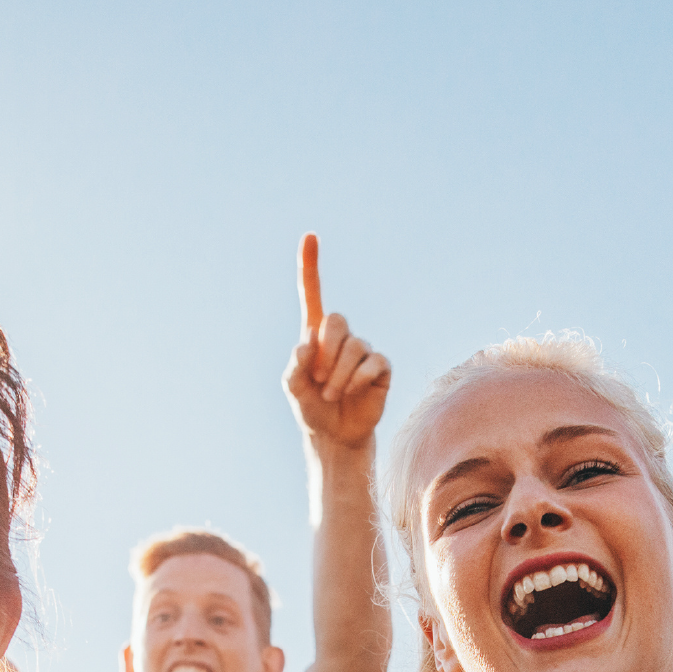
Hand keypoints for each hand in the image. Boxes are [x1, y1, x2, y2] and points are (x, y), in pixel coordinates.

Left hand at [283, 233, 391, 451]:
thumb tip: (307, 342)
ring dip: (337, 375)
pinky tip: (352, 392)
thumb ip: (294, 365)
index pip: (312, 294)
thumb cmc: (310, 408)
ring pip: (354, 348)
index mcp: (315, 335)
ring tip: (331, 394)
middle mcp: (341, 338)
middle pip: (336, 321)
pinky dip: (357, 379)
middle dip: (325, 352)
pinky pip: (373, 363)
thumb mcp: (292, 388)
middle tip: (317, 379)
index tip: (309, 236)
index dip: (310, 266)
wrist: (334, 435)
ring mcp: (363, 351)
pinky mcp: (380, 368)